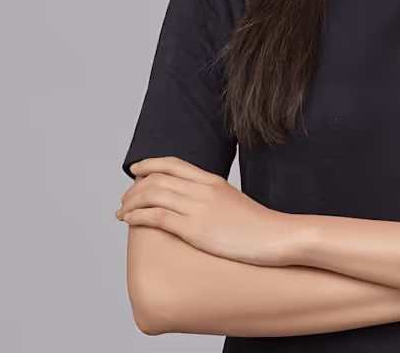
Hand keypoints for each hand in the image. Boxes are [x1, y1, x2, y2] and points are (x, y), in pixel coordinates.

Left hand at [116, 157, 302, 267]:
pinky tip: (130, 221)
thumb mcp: (233, 202)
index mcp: (212, 180)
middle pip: (157, 178)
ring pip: (152, 195)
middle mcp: (202, 189)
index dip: (149, 164)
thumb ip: (212, 198)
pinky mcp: (195, 229)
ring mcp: (198, 208)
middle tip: (125, 199)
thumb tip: (196, 205)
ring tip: (122, 213)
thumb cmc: (259, 226)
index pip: (173, 164)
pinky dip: (138, 216)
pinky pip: (157, 217)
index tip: (135, 171)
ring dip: (131, 203)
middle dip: (134, 188)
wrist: (278, 236)